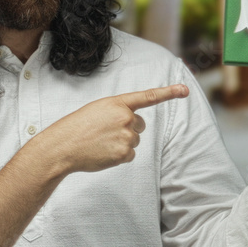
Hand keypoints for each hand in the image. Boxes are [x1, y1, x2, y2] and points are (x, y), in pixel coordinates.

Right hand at [38, 84, 188, 173]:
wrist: (63, 146)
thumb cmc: (77, 127)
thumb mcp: (97, 110)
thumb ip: (117, 112)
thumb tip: (134, 125)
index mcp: (117, 103)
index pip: (147, 97)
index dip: (168, 93)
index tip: (185, 90)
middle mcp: (125, 117)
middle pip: (139, 125)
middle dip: (127, 129)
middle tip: (105, 132)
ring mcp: (126, 136)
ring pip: (134, 140)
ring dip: (121, 143)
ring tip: (101, 143)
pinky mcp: (124, 153)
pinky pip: (129, 155)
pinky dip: (118, 156)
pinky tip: (103, 152)